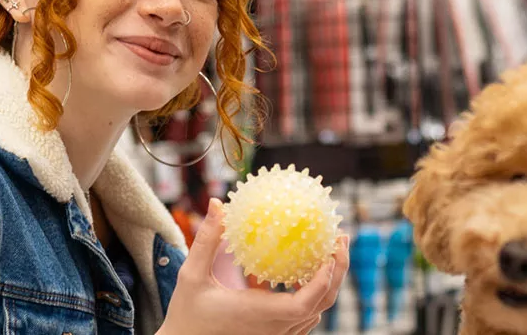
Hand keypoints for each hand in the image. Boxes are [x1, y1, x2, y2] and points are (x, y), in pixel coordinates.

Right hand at [158, 198, 349, 334]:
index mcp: (260, 315)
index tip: (332, 250)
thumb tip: (216, 204)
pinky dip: (311, 294)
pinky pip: (302, 315)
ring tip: (328, 249)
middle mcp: (275, 329)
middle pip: (322, 304)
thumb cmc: (186, 316)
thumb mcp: (192, 276)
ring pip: (315, 311)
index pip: (306, 301)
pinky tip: (302, 270)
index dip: (325, 278)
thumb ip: (206, 241)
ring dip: (327, 282)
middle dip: (337, 271)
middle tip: (340, 239)